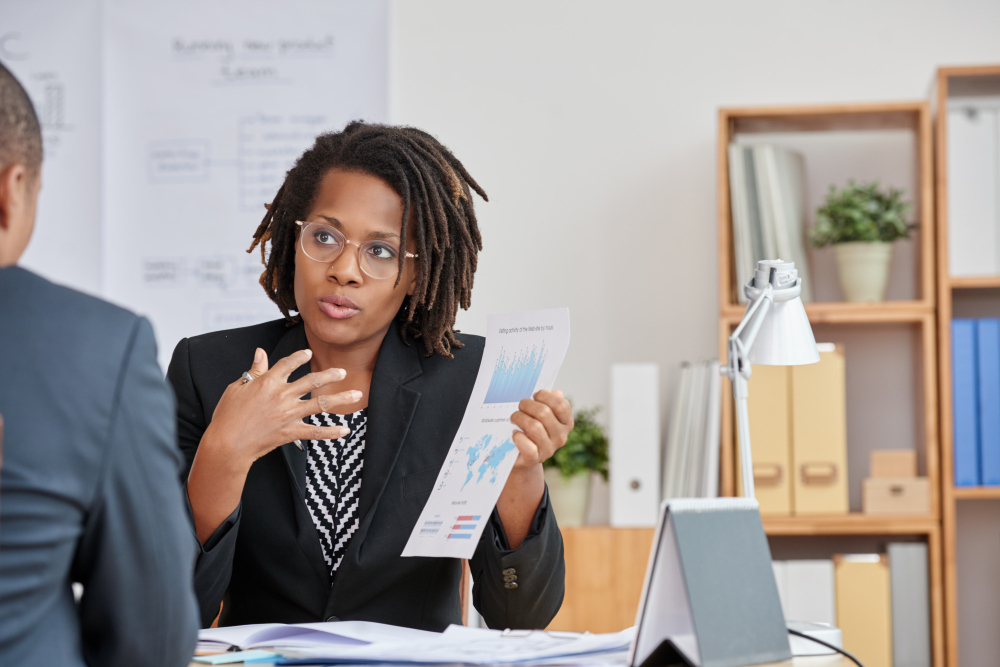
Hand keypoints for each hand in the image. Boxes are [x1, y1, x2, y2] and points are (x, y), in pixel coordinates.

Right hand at [203, 347, 358, 467]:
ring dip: (341, 398)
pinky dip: (332, 432)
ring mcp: (289, 414)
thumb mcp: (236, 387)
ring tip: (357, 394)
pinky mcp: (291, 432)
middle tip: (343, 371)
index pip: (289, 363)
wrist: (227, 444)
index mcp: (268, 382)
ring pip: (321, 404)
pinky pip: (316, 432)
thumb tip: (261, 352)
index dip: (299, 357)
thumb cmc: (227, 415)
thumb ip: (254, 370)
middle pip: (312, 380)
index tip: (308, 353)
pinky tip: (345, 430)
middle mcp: (283, 395)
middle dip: (330, 375)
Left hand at [509, 389, 573, 470]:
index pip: (561, 405)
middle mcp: (561, 437)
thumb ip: (550, 402)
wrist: (522, 454)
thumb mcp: (542, 415)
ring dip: (519, 418)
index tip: (534, 396)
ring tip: (514, 418)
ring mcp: (549, 449)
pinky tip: (515, 434)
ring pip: (534, 427)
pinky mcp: (535, 458)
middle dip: (527, 405)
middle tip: (520, 406)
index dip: (545, 396)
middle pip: (544, 413)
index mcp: (566, 423)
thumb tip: (558, 393)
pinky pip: (527, 446)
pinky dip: (518, 437)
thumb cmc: (531, 428)